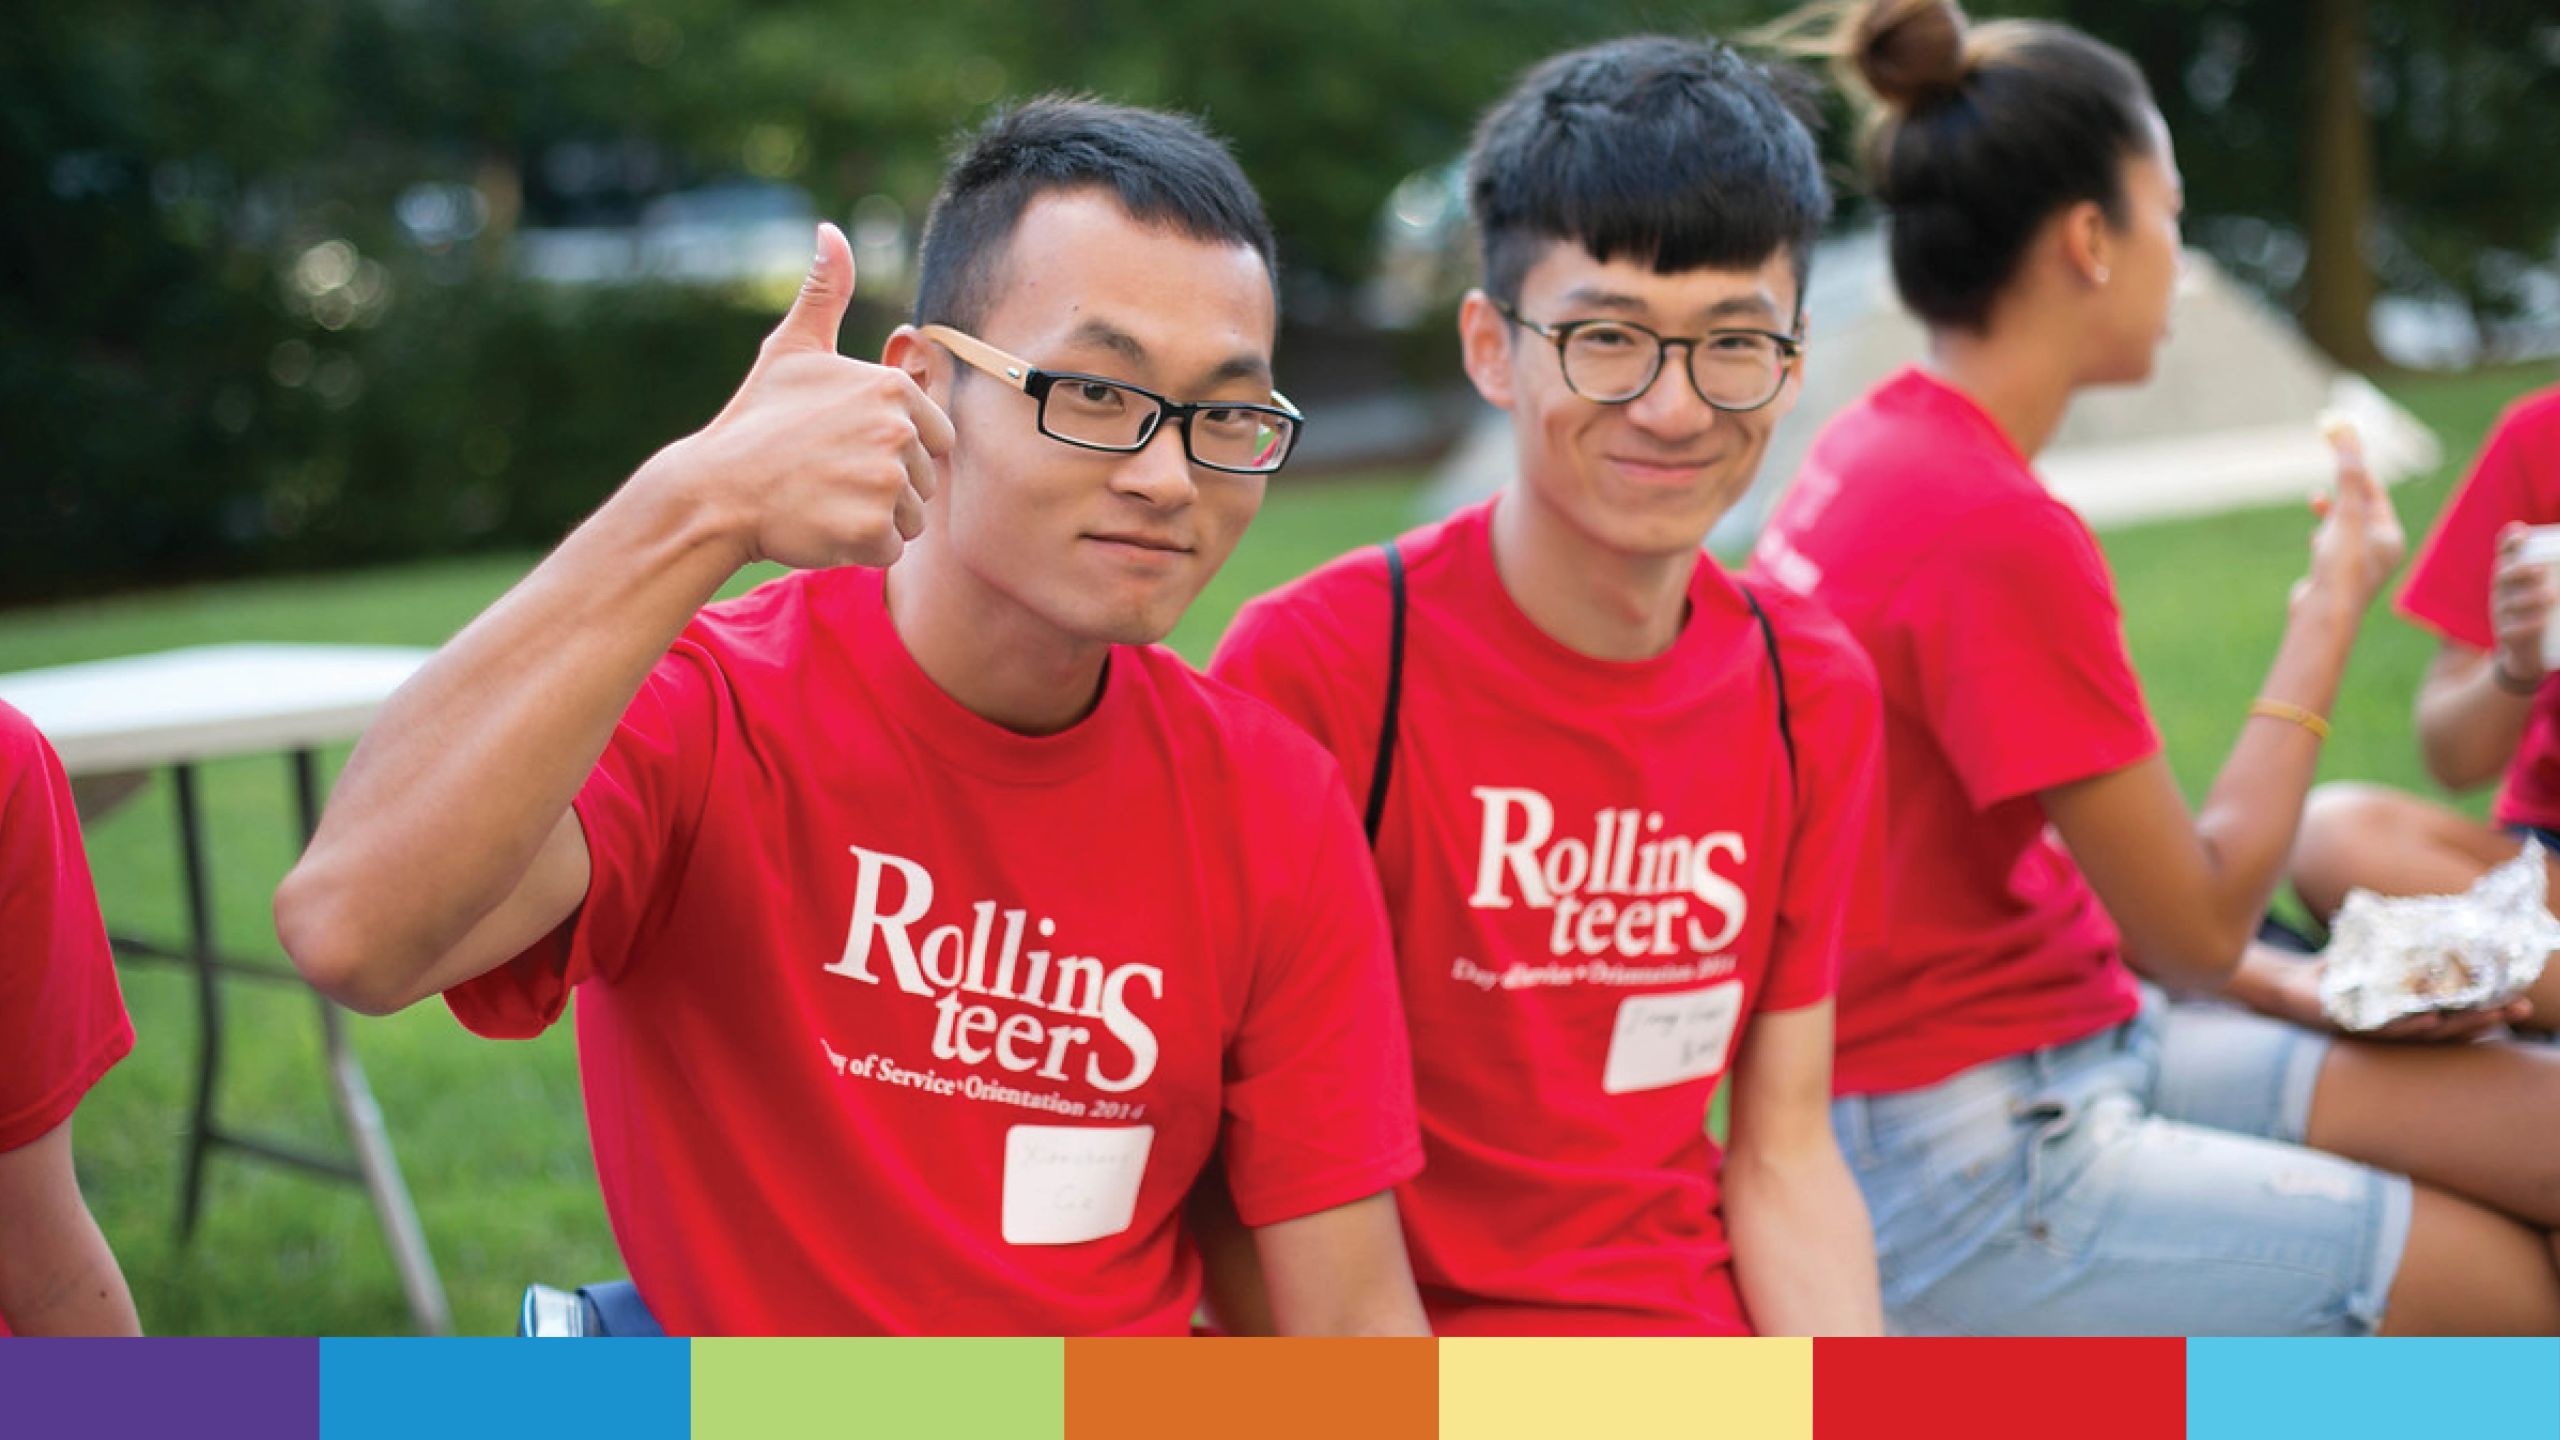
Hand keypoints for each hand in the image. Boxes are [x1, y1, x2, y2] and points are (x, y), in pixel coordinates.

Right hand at [656, 222, 955, 570]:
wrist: (715, 490)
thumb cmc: (756, 421)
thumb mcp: (793, 349)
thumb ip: (826, 293)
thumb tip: (832, 231)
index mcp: (892, 387)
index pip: (936, 438)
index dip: (894, 450)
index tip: (844, 447)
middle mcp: (898, 430)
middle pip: (924, 480)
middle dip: (882, 487)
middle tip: (826, 476)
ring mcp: (885, 481)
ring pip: (911, 518)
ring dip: (873, 520)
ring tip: (823, 500)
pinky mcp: (871, 529)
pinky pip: (890, 551)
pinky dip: (859, 549)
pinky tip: (820, 526)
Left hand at [2245, 947, 2528, 1041]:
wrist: (2290, 981)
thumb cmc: (2341, 971)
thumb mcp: (2380, 953)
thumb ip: (2410, 941)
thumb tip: (2446, 914)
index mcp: (2413, 1010)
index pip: (2460, 1013)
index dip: (2491, 1009)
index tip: (2522, 999)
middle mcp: (2402, 1024)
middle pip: (2454, 1027)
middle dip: (2488, 1018)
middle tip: (2519, 1008)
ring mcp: (2380, 1028)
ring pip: (2427, 1032)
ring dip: (2458, 1024)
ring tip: (2488, 1017)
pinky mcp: (2354, 1026)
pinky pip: (2385, 1029)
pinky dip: (2408, 1024)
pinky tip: (2429, 1020)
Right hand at [2295, 425, 2405, 618]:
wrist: (2323, 614)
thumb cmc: (2340, 566)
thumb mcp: (2345, 513)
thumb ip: (2347, 473)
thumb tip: (2345, 430)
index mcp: (2391, 537)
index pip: (2375, 495)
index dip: (2357, 471)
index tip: (2340, 450)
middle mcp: (2379, 551)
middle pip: (2361, 509)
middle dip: (2343, 489)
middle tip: (2330, 466)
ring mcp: (2357, 566)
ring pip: (2345, 528)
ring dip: (2331, 511)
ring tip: (2314, 498)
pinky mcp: (2336, 578)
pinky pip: (2333, 548)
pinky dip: (2323, 535)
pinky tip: (2313, 535)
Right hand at [2487, 521, 2555, 689]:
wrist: (2526, 654)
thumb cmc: (2539, 612)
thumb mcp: (2543, 589)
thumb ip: (2555, 572)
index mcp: (2509, 578)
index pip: (2503, 555)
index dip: (2508, 543)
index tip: (2522, 532)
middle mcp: (2501, 594)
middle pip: (2501, 577)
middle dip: (2519, 571)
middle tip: (2542, 569)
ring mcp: (2501, 617)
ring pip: (2508, 604)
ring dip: (2529, 598)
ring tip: (2552, 595)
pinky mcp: (2508, 639)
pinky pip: (2512, 632)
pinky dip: (2527, 624)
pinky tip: (2542, 620)